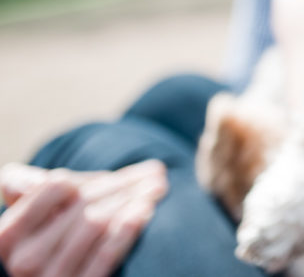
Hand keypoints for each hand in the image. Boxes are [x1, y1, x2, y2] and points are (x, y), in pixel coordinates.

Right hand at [0, 160, 167, 276]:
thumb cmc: (44, 234)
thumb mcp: (28, 212)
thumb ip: (25, 185)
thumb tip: (53, 179)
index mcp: (7, 237)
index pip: (55, 188)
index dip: (90, 179)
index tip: (116, 175)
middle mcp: (23, 261)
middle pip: (84, 205)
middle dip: (124, 185)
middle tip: (157, 172)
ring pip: (98, 224)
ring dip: (135, 200)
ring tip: (159, 187)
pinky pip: (106, 255)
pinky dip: (128, 229)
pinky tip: (146, 211)